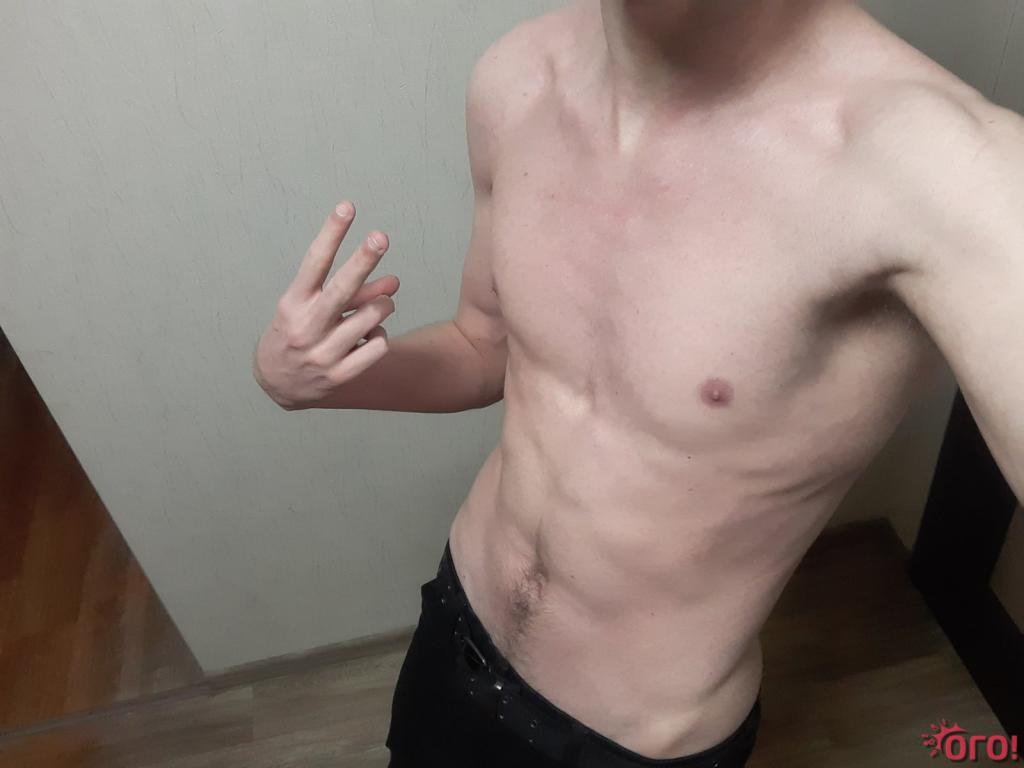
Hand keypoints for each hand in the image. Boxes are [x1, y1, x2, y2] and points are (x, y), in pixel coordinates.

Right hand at [253, 201, 398, 409]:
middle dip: (362, 261)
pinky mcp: (338, 376)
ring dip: (383, 305)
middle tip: (380, 237)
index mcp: (294, 303)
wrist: (277, 383)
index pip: (314, 262)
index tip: (347, 206)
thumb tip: (394, 282)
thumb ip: (354, 291)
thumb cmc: (297, 332)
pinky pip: (377, 348)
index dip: (332, 233)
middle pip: (341, 289)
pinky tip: (371, 336)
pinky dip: (380, 337)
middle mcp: (306, 326)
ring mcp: (322, 354)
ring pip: (370, 318)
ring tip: (382, 305)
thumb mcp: (312, 306)